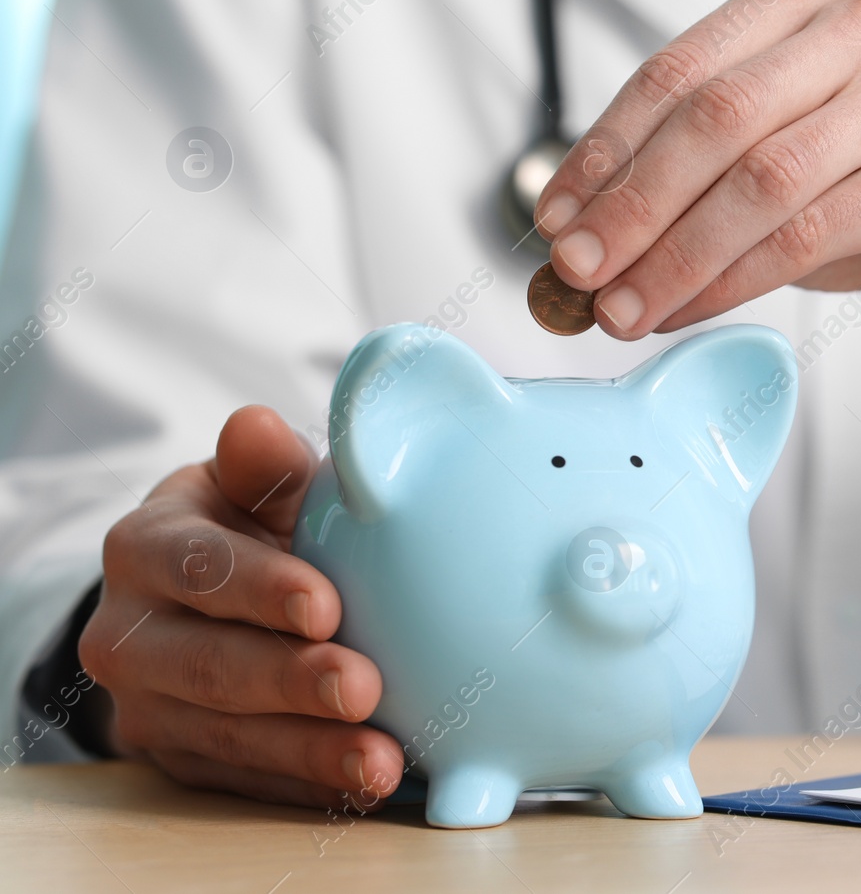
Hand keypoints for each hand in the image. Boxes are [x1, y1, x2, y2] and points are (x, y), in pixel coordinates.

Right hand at [79, 406, 403, 808]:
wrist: (217, 593)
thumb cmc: (256, 525)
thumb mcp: (258, 484)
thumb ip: (266, 465)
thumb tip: (257, 427)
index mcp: (145, 547)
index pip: (197, 567)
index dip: (259, 589)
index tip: (326, 606)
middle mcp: (128, 633)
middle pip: (209, 664)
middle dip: (289, 682)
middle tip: (363, 688)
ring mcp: (149, 704)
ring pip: (227, 734)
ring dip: (309, 751)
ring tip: (381, 759)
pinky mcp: (182, 758)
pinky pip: (243, 780)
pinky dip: (306, 784)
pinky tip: (362, 783)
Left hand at [534, 0, 860, 361]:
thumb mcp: (776, 148)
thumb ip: (691, 165)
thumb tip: (577, 228)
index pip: (681, 68)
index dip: (605, 148)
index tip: (555, 216)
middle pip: (714, 117)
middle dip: (631, 204)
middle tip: (576, 270)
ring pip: (758, 181)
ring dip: (674, 256)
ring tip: (621, 309)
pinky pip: (805, 234)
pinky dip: (730, 281)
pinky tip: (687, 311)